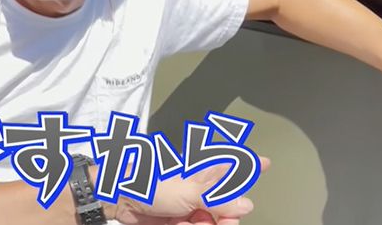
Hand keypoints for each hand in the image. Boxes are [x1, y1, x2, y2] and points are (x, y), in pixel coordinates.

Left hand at [109, 157, 270, 224]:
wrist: (116, 199)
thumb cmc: (146, 183)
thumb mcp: (187, 192)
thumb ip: (218, 199)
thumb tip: (246, 204)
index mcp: (199, 172)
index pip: (228, 165)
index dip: (248, 164)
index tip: (266, 162)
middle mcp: (196, 188)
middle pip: (226, 206)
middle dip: (225, 217)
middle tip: (221, 223)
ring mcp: (187, 205)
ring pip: (212, 221)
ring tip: (186, 224)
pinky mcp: (177, 221)